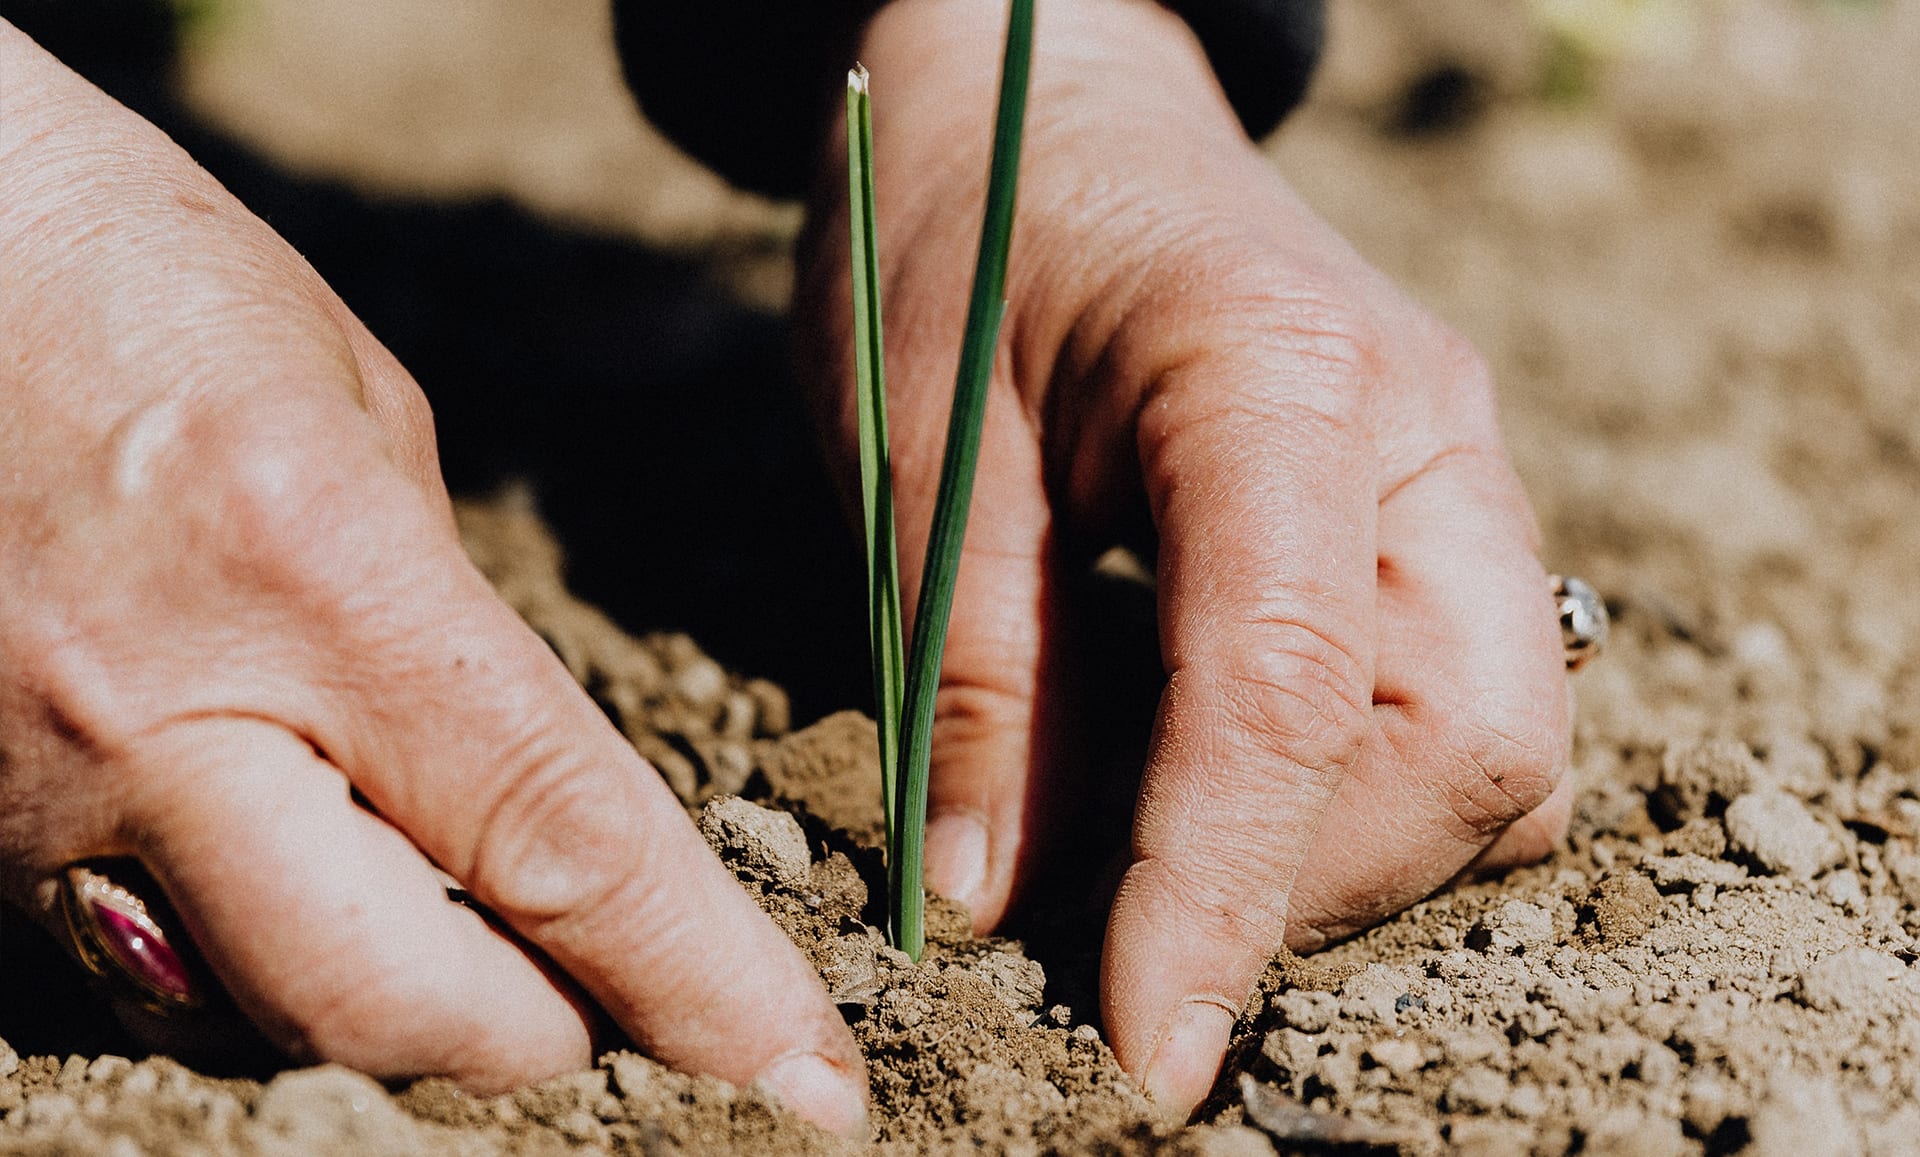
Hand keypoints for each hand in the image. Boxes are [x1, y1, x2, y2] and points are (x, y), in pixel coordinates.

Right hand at [0, 24, 864, 1134]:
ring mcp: (32, 800)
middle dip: (546, 1045)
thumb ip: (444, 627)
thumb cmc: (142, 284)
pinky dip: (262, 969)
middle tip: (627, 1019)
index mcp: (317, 575)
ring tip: (483, 958)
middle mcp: (164, 718)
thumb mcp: (360, 417)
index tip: (808, 1077)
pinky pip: (144, 969)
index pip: (558, 841)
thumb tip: (516, 795)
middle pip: (397, 1005)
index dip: (701, 984)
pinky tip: (316, 895)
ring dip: (402, 1018)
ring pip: (259, 1017)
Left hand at [798, 0, 1571, 1115]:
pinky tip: (1203, 776)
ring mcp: (1449, 470)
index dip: (1224, 895)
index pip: (1294, 692)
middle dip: (1309, 881)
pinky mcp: (1426, 513)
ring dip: (1335, 850)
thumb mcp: (921, 443)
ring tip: (1153, 851)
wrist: (1035, 88)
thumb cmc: (958, 228)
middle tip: (1131, 927)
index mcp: (1281, 378)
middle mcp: (1422, 431)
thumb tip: (997, 902)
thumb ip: (976, 673)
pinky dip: (1342, 790)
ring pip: (1491, 749)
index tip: (1150, 1046)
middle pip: (1470, 747)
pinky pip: (1451, 706)